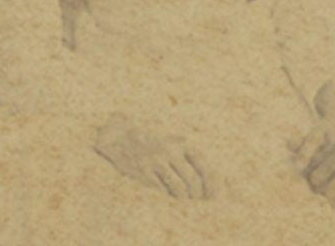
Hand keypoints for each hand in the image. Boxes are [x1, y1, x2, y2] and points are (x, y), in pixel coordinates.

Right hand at [95, 117, 218, 199]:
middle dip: (197, 194)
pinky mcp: (143, 171)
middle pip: (192, 180)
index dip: (212, 182)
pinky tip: (168, 194)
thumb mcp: (172, 139)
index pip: (203, 165)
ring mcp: (156, 161)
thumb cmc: (151, 138)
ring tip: (184, 198)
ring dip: (184, 197)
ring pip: (178, 188)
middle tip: (197, 199)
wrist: (120, 135)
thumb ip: (188, 154)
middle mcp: (171, 151)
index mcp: (181, 142)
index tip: (214, 195)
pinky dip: (168, 195)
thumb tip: (208, 176)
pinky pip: (162, 190)